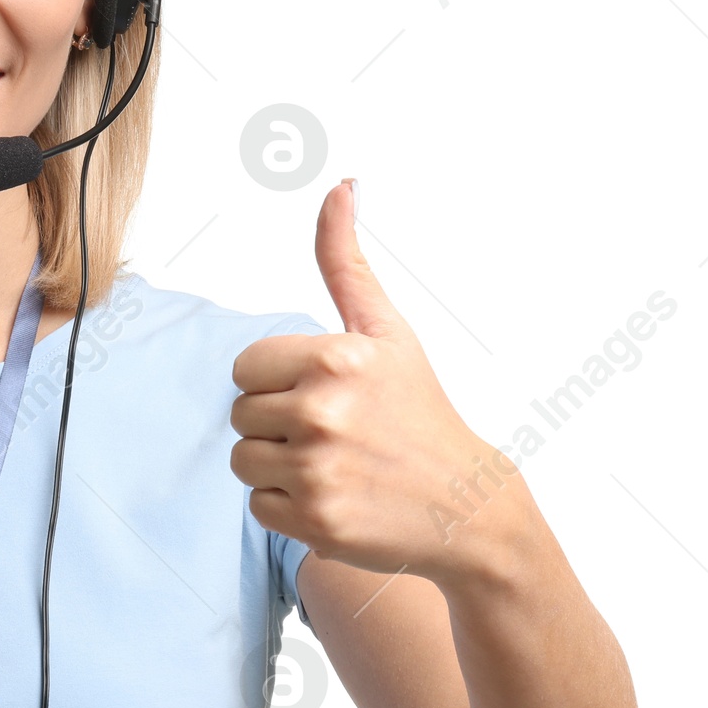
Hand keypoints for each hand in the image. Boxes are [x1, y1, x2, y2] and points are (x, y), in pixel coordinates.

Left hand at [229, 179, 520, 586]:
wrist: (466, 505)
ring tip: (333, 464)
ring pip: (244, 460)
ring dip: (278, 466)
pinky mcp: (313, 520)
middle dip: (278, 423)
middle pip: (241, 414)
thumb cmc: (418, 411)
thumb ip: (346, 263)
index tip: (324, 393)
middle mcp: (322, 411)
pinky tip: (336, 497)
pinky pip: (259, 505)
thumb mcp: (387, 332)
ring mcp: (317, 469)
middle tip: (336, 434)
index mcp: (334, 357)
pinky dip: (289, 507)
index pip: (246, 367)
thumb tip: (338, 186)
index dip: (278, 382)